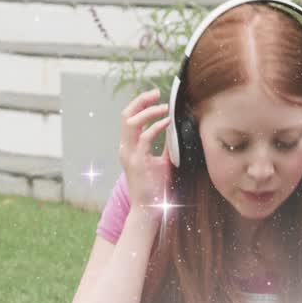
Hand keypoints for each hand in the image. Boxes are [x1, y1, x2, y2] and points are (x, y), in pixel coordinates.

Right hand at [118, 88, 173, 209]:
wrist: (149, 209)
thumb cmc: (156, 188)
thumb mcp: (162, 162)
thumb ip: (166, 146)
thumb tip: (175, 131)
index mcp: (129, 147)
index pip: (129, 118)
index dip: (140, 104)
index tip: (155, 96)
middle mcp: (125, 148)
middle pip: (126, 115)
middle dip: (140, 100)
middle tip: (157, 92)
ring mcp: (129, 155)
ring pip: (131, 122)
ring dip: (148, 112)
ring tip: (164, 108)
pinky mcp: (137, 162)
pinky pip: (144, 137)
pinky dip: (156, 126)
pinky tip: (167, 122)